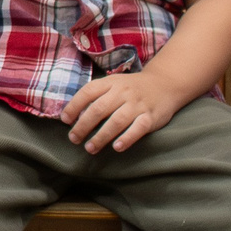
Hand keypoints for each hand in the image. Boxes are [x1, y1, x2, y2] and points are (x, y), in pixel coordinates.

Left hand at [64, 70, 188, 154]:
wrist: (165, 84)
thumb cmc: (132, 88)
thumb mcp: (114, 84)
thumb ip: (96, 96)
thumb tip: (74, 116)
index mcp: (111, 82)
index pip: (88, 92)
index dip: (74, 106)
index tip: (65, 121)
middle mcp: (123, 92)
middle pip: (99, 109)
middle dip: (83, 126)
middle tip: (74, 139)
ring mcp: (137, 104)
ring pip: (116, 121)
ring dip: (101, 136)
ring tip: (90, 148)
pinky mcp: (150, 117)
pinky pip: (138, 128)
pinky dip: (127, 138)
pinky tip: (116, 147)